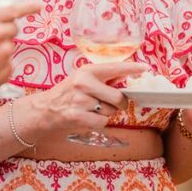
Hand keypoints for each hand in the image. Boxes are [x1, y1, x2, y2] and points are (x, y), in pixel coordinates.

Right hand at [26, 61, 149, 136]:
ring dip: (108, 113)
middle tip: (114, 103)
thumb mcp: (82, 79)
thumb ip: (102, 78)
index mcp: (86, 71)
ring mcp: (81, 101)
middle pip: (118, 97)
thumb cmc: (67, 93)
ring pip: (111, 111)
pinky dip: (100, 122)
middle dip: (120, 103)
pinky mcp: (79, 116)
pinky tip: (89, 117)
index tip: (145, 68)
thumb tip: (126, 78)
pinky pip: (103, 122)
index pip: (114, 68)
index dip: (132, 69)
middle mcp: (84, 83)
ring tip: (94, 109)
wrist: (45, 109)